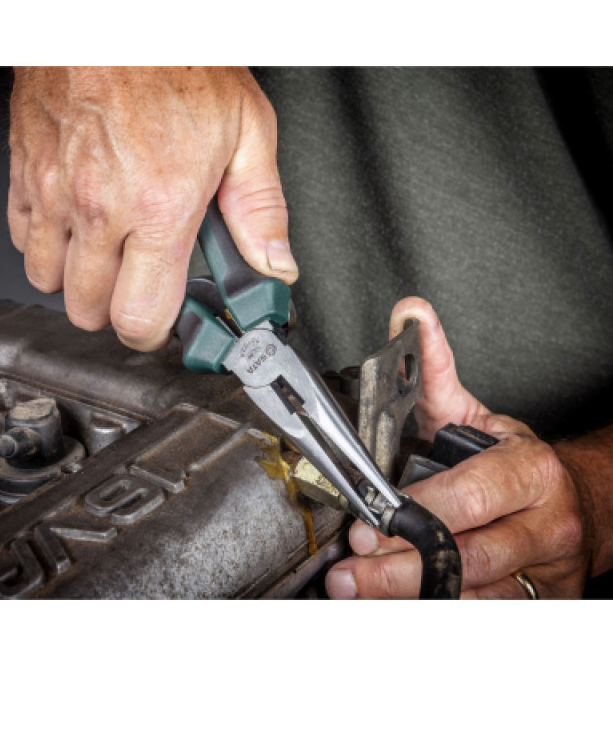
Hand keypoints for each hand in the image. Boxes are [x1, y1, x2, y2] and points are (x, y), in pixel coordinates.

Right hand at [8, 67, 297, 350]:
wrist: (117, 10)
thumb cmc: (177, 59)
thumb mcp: (247, 131)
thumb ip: (262, 210)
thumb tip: (273, 265)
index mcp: (159, 207)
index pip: (139, 317)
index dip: (154, 332)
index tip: (166, 322)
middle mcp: (100, 207)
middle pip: (88, 310)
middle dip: (116, 310)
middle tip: (141, 283)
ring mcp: (54, 191)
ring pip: (47, 281)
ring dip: (77, 279)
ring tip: (108, 251)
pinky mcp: (24, 171)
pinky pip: (19, 237)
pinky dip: (44, 242)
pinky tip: (75, 221)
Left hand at [325, 297, 591, 598]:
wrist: (579, 502)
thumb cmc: (516, 461)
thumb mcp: (477, 413)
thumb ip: (437, 371)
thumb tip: (410, 314)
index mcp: (531, 472)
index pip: (469, 497)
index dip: (415, 513)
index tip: (366, 525)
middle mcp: (547, 525)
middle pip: (468, 557)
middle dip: (401, 568)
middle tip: (350, 571)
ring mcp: (548, 570)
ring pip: (476, 597)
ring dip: (410, 598)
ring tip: (360, 592)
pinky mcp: (542, 602)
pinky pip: (487, 615)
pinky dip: (438, 611)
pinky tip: (398, 606)